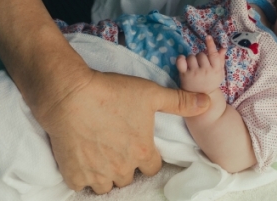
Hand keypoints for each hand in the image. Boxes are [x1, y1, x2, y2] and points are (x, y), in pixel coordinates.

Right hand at [39, 69, 210, 193]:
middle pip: (128, 177)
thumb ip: (180, 102)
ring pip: (106, 185)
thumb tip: (207, 102)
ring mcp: (97, 175)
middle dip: (125, 164)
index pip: (152, 167)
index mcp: (142, 153)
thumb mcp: (150, 93)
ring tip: (100, 152)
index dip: (145, 155)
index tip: (136, 142)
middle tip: (115, 144)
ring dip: (105, 173)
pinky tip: (82, 157)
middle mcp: (122, 169)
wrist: (70, 93)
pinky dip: (82, 175)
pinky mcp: (74, 174)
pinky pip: (81, 185)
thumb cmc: (112, 92)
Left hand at [176, 35, 226, 93]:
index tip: (208, 37)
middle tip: (200, 64)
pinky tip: (183, 62)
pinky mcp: (184, 75)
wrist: (201, 98)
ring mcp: (194, 73)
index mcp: (215, 70)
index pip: (213, 55)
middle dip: (200, 57)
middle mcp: (205, 71)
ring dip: (191, 59)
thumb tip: (223, 48)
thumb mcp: (219, 73)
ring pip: (191, 57)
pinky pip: (181, 61)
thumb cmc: (210, 82)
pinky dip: (181, 59)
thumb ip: (220, 60)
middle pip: (201, 54)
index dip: (210, 44)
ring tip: (193, 66)